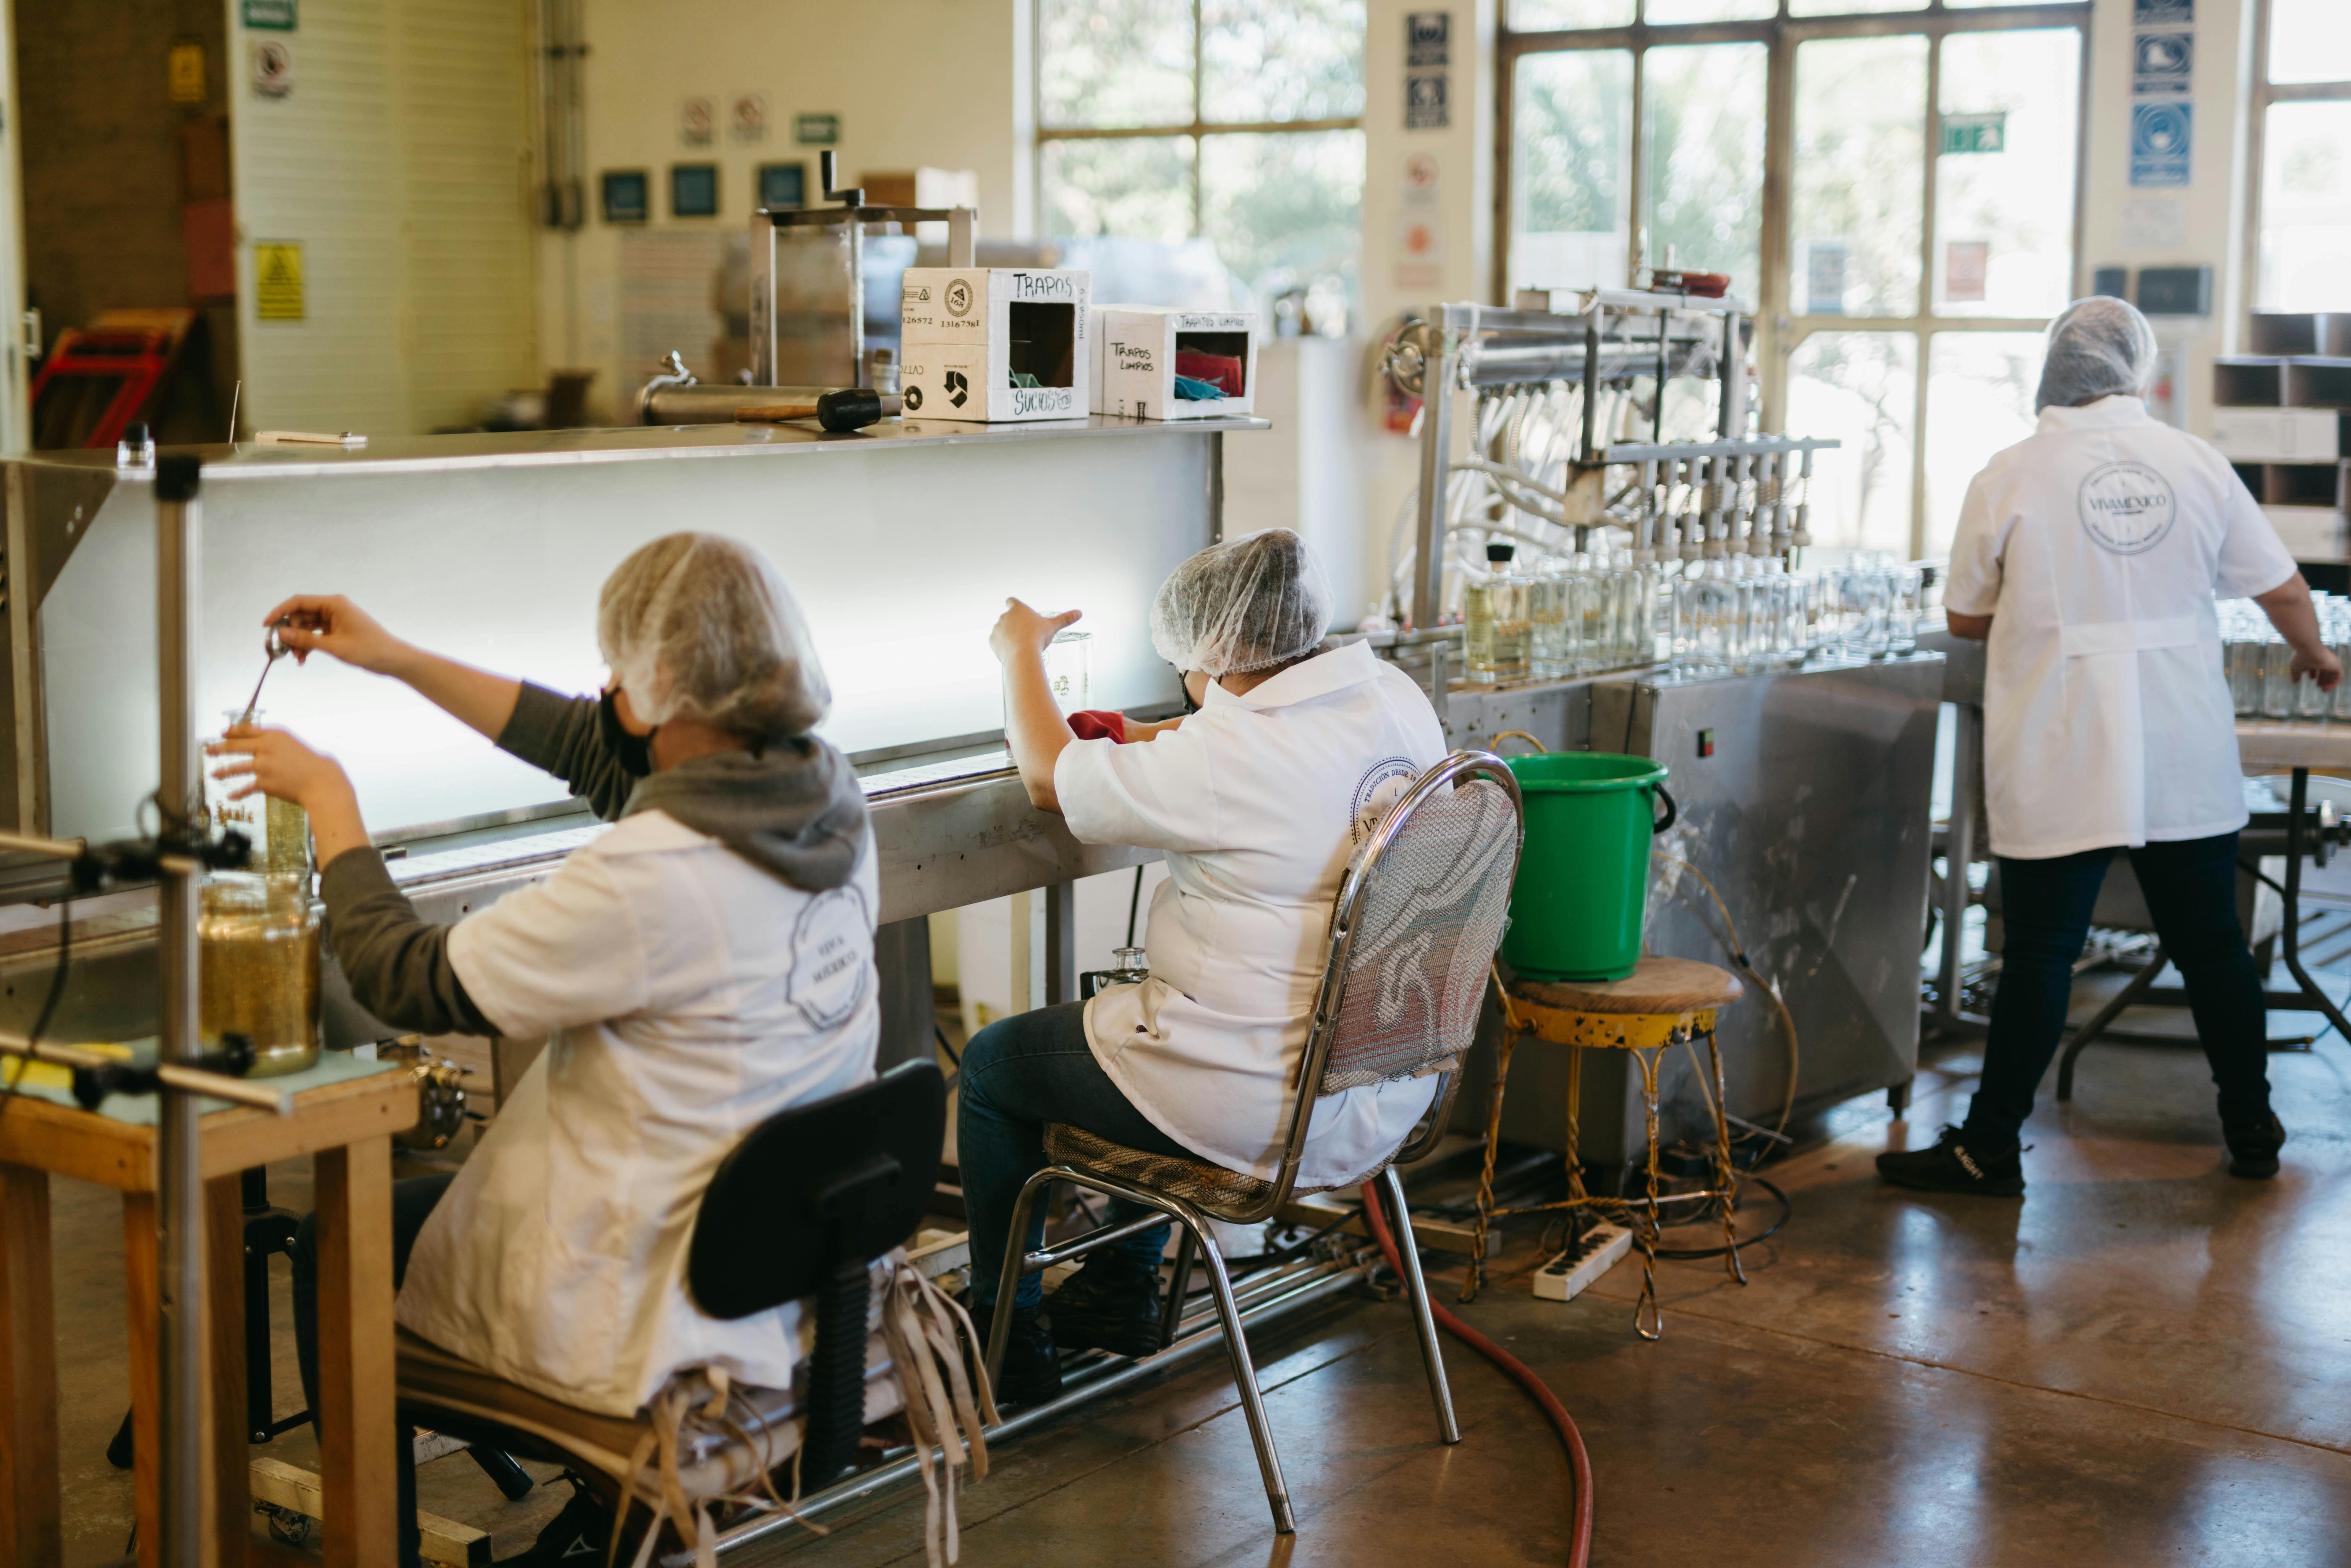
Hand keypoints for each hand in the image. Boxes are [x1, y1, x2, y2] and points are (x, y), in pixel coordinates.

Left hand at [208, 724, 355, 814]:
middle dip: (218, 748)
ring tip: (213, 774)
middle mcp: (265, 747)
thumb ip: (274, 742)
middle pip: (235, 746)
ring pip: (235, 767)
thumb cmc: (310, 762)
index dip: (231, 731)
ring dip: (222, 771)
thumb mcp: (292, 744)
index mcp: (274, 734)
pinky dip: (238, 793)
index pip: (246, 730)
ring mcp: (263, 765)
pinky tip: (231, 796)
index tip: (222, 733)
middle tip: (208, 750)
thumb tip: (256, 746)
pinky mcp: (264, 782)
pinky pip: (246, 787)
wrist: (320, 780)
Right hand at [262, 594, 409, 675]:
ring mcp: (336, 618)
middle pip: (301, 615)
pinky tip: (304, 659)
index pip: (298, 602)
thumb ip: (306, 639)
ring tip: (298, 659)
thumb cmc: (369, 649)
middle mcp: (334, 607)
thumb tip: (281, 633)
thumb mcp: (334, 646)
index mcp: (334, 603)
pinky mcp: (338, 630)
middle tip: (286, 651)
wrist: (393, 659)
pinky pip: (316, 634)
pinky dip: (309, 645)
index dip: (279, 612)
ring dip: (299, 642)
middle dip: (291, 633)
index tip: (266, 625)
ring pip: (307, 627)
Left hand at [988, 598, 1080, 664]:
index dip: (1014, 606)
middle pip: (1008, 618)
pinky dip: (1002, 646)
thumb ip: (1065, 619)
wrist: (1023, 655)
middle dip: (1014, 625)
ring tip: (1020, 645)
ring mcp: (997, 628)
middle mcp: (1005, 616)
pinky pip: (997, 642)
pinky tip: (1013, 651)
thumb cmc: (1037, 638)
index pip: (1011, 601)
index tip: (1018, 613)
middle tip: (1025, 635)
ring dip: (1008, 636)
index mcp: (1018, 609)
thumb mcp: (1052, 627)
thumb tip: (1079, 612)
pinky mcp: (992, 640)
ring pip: (1002, 630)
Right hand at [2294, 645, 2342, 692]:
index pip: (2317, 666)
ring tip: (2323, 689)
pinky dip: (2333, 684)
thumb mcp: (2296, 668)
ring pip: (2333, 674)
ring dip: (2329, 682)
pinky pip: (2338, 677)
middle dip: (2322, 679)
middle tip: (2319, 686)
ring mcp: (2332, 662)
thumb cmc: (2301, 657)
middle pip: (2326, 670)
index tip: (2311, 679)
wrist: (2309, 649)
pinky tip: (2325, 688)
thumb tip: (2294, 682)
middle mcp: (2324, 660)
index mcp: (2315, 658)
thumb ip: (2295, 674)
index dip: (2314, 673)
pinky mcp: (2337, 666)